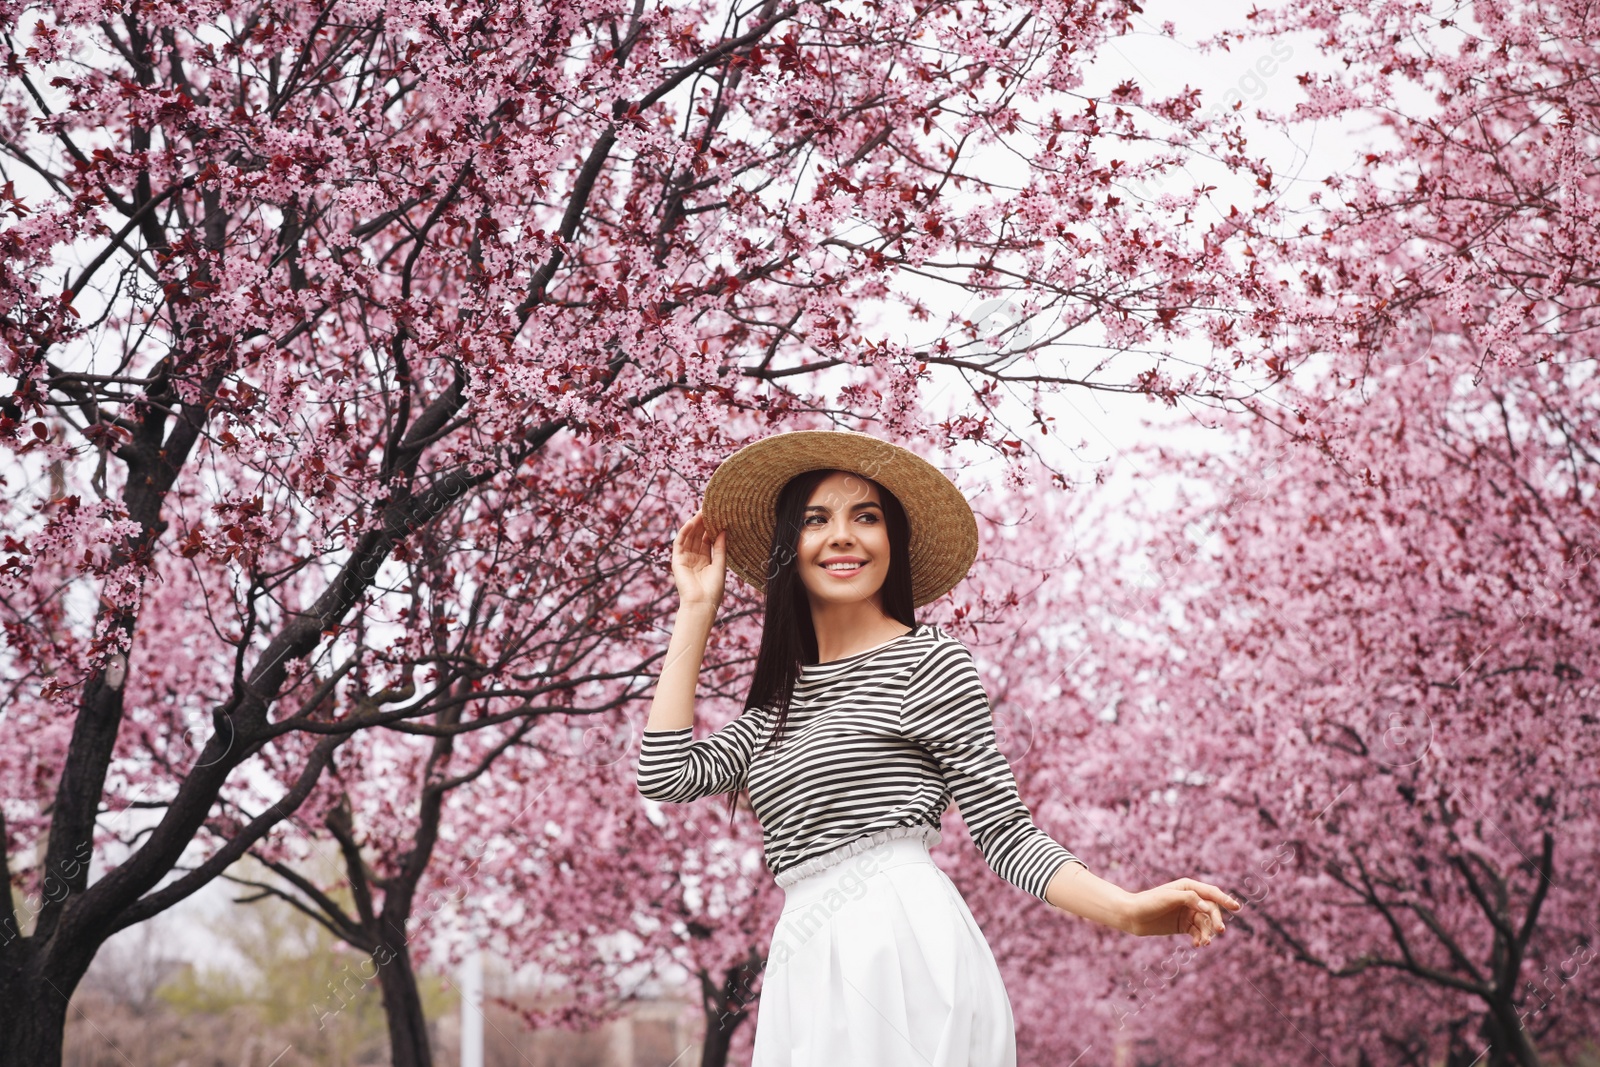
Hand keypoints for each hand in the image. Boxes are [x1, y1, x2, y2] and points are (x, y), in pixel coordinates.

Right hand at [671, 509, 726, 609]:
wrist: (701, 603)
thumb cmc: (713, 589)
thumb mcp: (720, 565)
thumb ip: (721, 548)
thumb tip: (724, 531)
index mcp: (706, 561)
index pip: (707, 540)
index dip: (711, 528)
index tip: (717, 516)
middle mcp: (695, 558)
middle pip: (698, 537)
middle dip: (702, 523)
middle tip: (708, 509)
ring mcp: (685, 559)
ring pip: (689, 538)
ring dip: (694, 525)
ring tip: (700, 512)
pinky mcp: (677, 561)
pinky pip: (679, 544)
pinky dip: (684, 532)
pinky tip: (690, 522)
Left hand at [1121, 878, 1240, 947]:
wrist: (1132, 915)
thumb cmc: (1149, 902)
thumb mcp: (1169, 897)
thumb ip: (1189, 899)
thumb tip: (1206, 906)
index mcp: (1188, 887)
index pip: (1211, 893)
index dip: (1225, 899)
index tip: (1236, 907)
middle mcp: (1191, 899)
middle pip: (1211, 910)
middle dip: (1216, 920)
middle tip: (1220, 931)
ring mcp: (1187, 913)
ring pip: (1205, 923)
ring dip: (1208, 932)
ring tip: (1205, 942)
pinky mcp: (1183, 925)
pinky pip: (1197, 932)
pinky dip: (1200, 938)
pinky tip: (1198, 944)